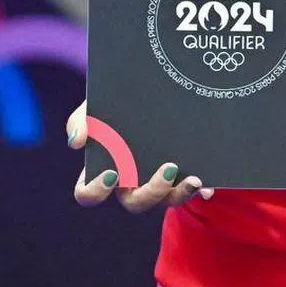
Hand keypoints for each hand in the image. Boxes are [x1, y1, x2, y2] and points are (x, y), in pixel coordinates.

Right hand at [66, 100, 213, 210]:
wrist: (158, 84)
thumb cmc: (119, 100)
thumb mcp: (100, 102)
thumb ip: (83, 117)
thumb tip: (77, 141)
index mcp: (106, 167)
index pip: (88, 193)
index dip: (96, 191)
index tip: (112, 173)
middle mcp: (131, 181)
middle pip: (135, 203)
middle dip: (151, 191)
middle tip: (168, 168)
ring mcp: (159, 181)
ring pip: (167, 201)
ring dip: (180, 194)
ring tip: (194, 179)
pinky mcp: (183, 173)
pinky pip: (193, 189)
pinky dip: (202, 189)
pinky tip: (208, 184)